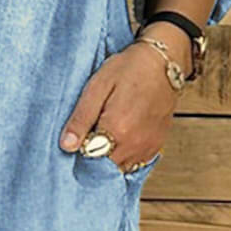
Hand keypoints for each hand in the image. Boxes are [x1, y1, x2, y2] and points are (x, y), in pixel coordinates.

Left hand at [58, 25, 191, 170]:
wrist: (163, 62)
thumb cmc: (129, 69)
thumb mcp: (97, 86)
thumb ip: (81, 118)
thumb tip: (67, 146)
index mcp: (117, 129)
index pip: (89, 159)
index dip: (79, 152)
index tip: (75, 140)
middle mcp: (134, 144)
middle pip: (104, 168)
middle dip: (92, 157)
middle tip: (87, 137)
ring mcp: (147, 148)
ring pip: (120, 168)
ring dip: (108, 159)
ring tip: (103, 136)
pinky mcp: (156, 147)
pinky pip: (134, 164)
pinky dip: (123, 157)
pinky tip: (118, 139)